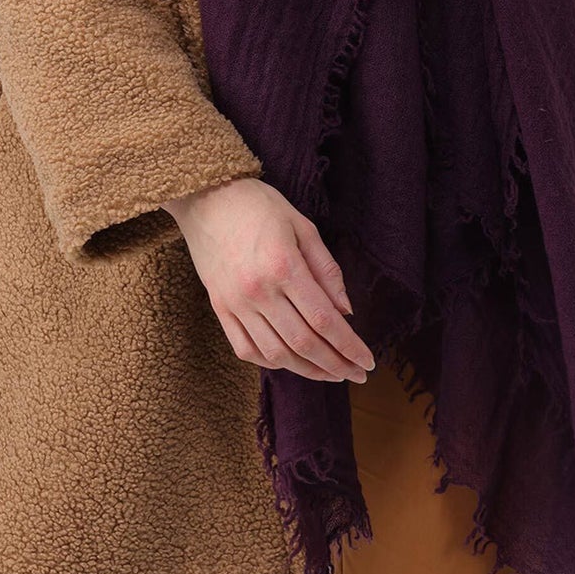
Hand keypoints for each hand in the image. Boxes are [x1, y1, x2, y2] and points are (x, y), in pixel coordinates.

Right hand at [162, 176, 376, 384]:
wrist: (206, 198)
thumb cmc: (259, 206)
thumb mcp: (302, 226)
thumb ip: (326, 270)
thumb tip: (346, 312)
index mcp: (284, 266)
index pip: (324, 319)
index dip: (349, 346)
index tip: (368, 362)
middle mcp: (259, 291)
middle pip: (304, 343)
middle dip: (335, 365)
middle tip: (357, 375)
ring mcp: (235, 304)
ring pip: (276, 354)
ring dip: (307, 370)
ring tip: (330, 373)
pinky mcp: (220, 309)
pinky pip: (246, 349)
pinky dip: (271, 362)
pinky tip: (291, 362)